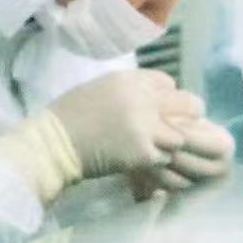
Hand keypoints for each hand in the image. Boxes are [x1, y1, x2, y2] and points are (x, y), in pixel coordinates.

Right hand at [46, 70, 188, 178]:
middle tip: (181, 129)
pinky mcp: (143, 153)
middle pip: (188, 105)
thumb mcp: (101, 88)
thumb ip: (130, 91)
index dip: (168, 96)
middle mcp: (143, 99)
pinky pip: (165, 158)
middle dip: (188, 117)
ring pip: (181, 136)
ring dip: (171, 144)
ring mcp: (146, 126)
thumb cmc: (70, 116)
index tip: (161, 109)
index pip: (168, 83)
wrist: (53, 144)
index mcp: (130, 80)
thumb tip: (154, 100)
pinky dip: (158, 162)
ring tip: (158, 149)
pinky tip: (145, 162)